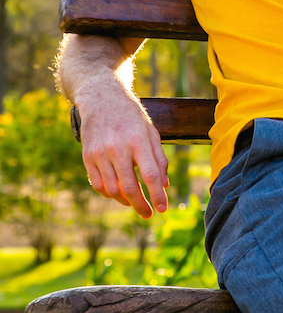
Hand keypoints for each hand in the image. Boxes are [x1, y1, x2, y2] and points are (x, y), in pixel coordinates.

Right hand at [76, 78, 168, 218]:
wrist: (101, 98)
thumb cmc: (131, 116)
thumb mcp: (151, 131)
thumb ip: (159, 157)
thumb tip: (164, 184)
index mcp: (138, 140)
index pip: (150, 174)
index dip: (157, 195)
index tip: (162, 209)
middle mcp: (118, 147)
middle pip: (130, 187)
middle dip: (141, 205)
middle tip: (148, 214)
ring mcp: (100, 153)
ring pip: (112, 190)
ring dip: (125, 201)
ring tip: (135, 203)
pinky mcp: (87, 156)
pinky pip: (98, 184)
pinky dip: (109, 194)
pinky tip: (118, 194)